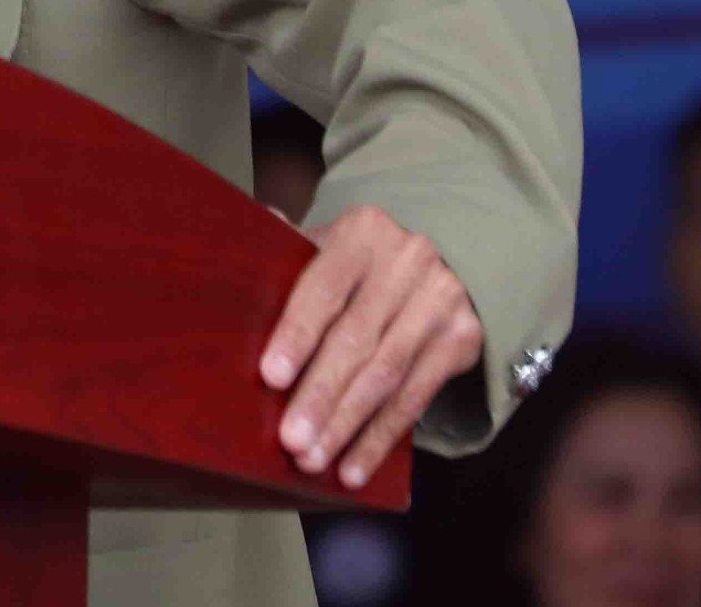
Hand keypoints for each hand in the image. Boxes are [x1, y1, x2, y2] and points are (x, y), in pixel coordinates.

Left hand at [258, 204, 483, 490]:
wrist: (440, 264)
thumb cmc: (356, 265)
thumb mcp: (325, 247)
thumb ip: (284, 253)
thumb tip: (239, 247)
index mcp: (363, 232)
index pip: (325, 288)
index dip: (297, 334)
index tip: (271, 377)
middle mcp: (408, 261)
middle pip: (356, 339)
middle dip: (321, 395)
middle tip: (291, 440)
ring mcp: (441, 301)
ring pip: (386, 375)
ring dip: (347, 425)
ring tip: (314, 460)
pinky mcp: (462, 339)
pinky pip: (415, 399)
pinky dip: (380, 438)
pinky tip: (353, 468)